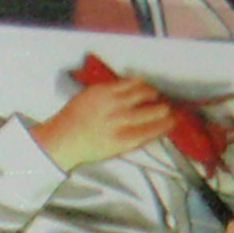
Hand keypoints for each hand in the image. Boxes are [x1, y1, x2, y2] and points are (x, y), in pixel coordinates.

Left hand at [31, 74, 176, 171]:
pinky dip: (138, 83)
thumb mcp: (114, 150)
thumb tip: (156, 127)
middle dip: (164, 108)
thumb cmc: (87, 147)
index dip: (168, 123)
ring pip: (144, 93)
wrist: (60, 140)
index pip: (155, 129)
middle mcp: (119, 122)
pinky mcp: (102, 91)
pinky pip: (129, 82)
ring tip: (154, 95)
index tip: (173, 120)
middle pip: (153, 111)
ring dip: (152, 94)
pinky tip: (141, 85)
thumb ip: (134, 138)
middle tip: (166, 107)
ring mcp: (110, 104)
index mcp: (123, 140)